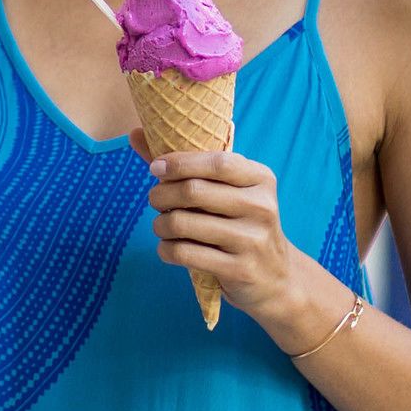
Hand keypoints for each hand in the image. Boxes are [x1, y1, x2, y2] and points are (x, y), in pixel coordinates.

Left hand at [138, 141, 308, 334]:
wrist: (275, 277)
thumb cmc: (239, 224)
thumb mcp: (228, 191)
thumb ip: (185, 165)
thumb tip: (134, 134)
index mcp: (261, 179)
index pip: (217, 162)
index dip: (180, 163)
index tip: (155, 168)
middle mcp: (261, 207)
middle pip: (194, 192)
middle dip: (162, 195)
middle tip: (154, 200)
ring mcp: (252, 240)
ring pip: (184, 223)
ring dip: (160, 224)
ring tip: (160, 225)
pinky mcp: (239, 269)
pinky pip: (186, 253)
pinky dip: (166, 250)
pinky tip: (167, 248)